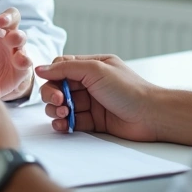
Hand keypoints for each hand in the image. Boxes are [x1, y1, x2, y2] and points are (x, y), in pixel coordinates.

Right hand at [37, 54, 160, 141]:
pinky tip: (63, 125)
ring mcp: (90, 103)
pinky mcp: (92, 121)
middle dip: (52, 95)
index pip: (61, 67)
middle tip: (59, 102)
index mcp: (91, 66)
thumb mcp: (95, 70)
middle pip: (58, 87)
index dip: (52, 76)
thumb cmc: (128, 89)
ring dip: (56, 110)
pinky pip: (70, 122)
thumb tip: (40, 69)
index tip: (51, 84)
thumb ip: (66, 68)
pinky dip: (63, 123)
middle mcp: (89, 83)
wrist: (150, 115)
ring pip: (61, 106)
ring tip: (64, 114)